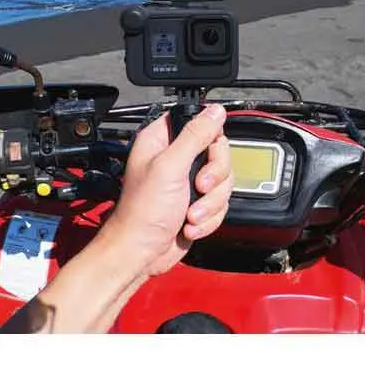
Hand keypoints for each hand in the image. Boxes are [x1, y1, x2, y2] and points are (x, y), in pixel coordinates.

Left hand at [100, 103, 233, 276]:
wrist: (141, 253)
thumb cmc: (142, 212)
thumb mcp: (169, 167)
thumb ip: (194, 136)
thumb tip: (214, 111)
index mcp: (163, 141)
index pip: (201, 123)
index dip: (210, 139)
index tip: (205, 156)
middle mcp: (176, 159)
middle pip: (219, 154)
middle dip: (214, 177)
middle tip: (198, 187)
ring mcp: (188, 182)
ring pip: (223, 182)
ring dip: (210, 204)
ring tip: (189, 214)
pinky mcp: (197, 204)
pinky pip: (220, 204)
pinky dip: (209, 218)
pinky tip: (189, 224)